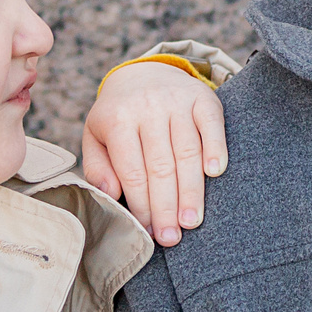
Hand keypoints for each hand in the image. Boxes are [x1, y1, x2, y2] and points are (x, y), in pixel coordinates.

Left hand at [80, 59, 226, 245]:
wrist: (145, 73)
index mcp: (118, 119)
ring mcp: (177, 100)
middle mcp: (148, 107)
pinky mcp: (203, 97)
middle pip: (161, 166)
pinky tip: (215, 173)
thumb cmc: (118, 116)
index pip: (133, 172)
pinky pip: (211, 125)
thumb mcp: (96, 136)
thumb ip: (97, 166)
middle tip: (171, 238)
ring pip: (187, 152)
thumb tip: (110, 193)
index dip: (141, 205)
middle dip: (166, 206)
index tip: (149, 232)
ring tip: (192, 221)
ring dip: (191, 190)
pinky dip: (215, 148)